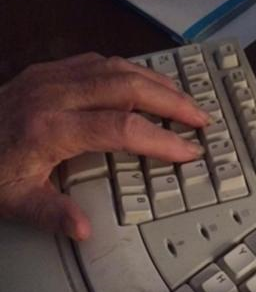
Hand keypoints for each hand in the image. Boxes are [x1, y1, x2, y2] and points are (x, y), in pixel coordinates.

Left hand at [0, 53, 208, 239]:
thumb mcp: (15, 201)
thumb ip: (51, 214)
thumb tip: (84, 230)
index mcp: (50, 129)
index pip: (121, 128)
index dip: (160, 139)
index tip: (188, 151)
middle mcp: (54, 94)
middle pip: (127, 87)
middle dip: (171, 101)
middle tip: (201, 118)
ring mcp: (52, 77)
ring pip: (117, 67)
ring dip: (156, 82)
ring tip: (184, 99)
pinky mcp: (49, 71)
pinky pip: (99, 61)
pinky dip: (131, 71)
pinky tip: (146, 84)